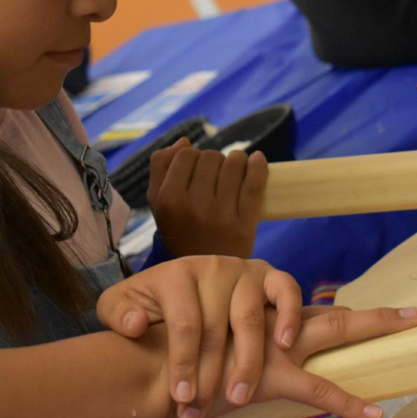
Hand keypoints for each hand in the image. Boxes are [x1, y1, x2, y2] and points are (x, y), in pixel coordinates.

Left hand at [98, 257, 300, 417]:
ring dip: (247, 362)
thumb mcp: (121, 304)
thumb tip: (136, 325)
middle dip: (211, 374)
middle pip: (216, 327)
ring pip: (250, 317)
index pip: (184, 322)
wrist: (182, 284)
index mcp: (176, 274)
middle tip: (205, 409)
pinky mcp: (269, 276)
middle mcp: (212, 267)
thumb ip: (118, 313)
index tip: (181, 397)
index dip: (183, 362)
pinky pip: (287, 290)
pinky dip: (289, 314)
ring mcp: (243, 270)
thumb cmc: (152, 302)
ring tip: (239, 397)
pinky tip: (283, 344)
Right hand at [148, 138, 267, 258]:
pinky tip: (257, 160)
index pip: (186, 155)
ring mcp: (220, 214)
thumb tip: (184, 141)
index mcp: (168, 200)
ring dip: (237, 161)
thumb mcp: (158, 204)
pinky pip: (254, 182)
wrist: (205, 276)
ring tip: (235, 171)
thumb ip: (160, 168)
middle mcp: (193, 206)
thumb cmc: (181, 233)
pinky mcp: (244, 222)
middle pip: (210, 157)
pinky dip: (258, 165)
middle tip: (217, 176)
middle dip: (215, 161)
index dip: (193, 157)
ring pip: (233, 163)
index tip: (199, 170)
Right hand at [170, 304, 416, 417]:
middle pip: (330, 314)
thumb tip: (229, 352)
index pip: (300, 310)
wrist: (146, 370)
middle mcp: (268, 320)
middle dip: (373, 317)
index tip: (353, 315)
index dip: (329, 313)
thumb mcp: (195, 345)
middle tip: (413, 316)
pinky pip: (318, 390)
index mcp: (254, 313)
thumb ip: (213, 341)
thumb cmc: (165, 359)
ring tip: (409, 329)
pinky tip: (375, 415)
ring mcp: (274, 343)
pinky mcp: (271, 373)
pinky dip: (348, 403)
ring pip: (334, 332)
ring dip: (372, 331)